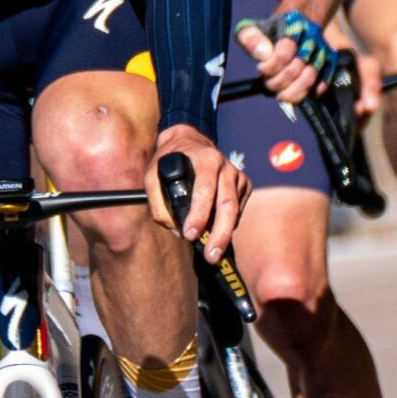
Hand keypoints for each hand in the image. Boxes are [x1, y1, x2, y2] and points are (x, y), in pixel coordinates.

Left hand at [150, 125, 244, 262]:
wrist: (189, 141)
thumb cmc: (168, 160)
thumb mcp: (152, 174)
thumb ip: (158, 201)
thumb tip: (175, 229)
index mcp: (205, 159)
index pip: (204, 191)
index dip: (198, 216)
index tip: (190, 235)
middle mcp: (225, 165)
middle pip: (227, 205)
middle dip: (219, 234)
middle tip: (211, 256)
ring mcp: (237, 174)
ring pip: (236, 210)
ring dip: (226, 234)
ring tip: (215, 254)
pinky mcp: (244, 183)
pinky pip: (239, 209)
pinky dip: (230, 224)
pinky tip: (218, 233)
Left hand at [238, 10, 328, 105]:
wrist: (295, 23)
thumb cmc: (270, 31)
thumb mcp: (252, 28)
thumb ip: (250, 38)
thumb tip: (263, 55)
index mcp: (292, 25)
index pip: (284, 53)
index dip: (270, 67)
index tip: (261, 69)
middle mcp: (311, 36)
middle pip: (296, 68)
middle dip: (278, 82)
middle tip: (269, 84)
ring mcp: (322, 49)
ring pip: (310, 77)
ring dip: (293, 91)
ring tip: (281, 95)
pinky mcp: (329, 61)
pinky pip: (324, 81)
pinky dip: (310, 92)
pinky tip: (297, 94)